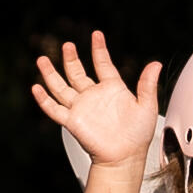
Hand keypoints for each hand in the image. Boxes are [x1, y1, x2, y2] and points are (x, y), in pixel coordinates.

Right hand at [29, 32, 164, 177]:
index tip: (96, 35)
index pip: (103, 64)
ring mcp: (81, 108)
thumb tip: (156, 64)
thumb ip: (148, 84)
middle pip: (77, 73)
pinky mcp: (72, 121)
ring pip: (61, 87)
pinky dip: (44, 100)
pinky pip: (55, 109)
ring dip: (51, 74)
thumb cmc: (137, 135)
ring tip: (42, 59)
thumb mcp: (147, 106)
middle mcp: (94, 96)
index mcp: (112, 89)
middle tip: (67, 45)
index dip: (99, 49)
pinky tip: (36, 88)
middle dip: (71, 59)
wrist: (126, 157)